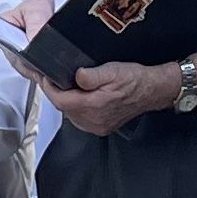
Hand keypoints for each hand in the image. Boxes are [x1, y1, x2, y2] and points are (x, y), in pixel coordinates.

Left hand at [50, 61, 172, 137]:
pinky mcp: (100, 127)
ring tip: (64, 86)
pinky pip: (79, 118)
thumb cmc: (134, 80)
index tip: (45, 76)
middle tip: (52, 78)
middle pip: (63, 108)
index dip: (49, 87)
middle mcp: (93, 120)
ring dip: (65, 100)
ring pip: (70, 114)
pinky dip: (75, 107)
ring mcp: (97, 126)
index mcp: (93, 106)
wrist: (152, 90)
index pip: (60, 100)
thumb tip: (77, 76)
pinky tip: (78, 97)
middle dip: (56, 92)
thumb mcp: (112, 70)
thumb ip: (91, 75)